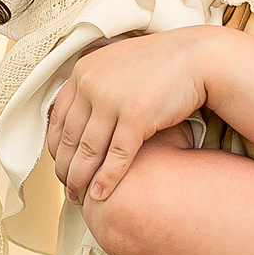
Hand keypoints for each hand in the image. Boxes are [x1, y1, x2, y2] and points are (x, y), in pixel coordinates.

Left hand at [46, 27, 217, 204]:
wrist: (198, 57)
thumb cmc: (160, 66)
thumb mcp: (116, 66)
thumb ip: (94, 86)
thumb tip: (74, 116)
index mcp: (83, 70)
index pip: (57, 117)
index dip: (55, 148)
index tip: (58, 165)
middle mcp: (92, 82)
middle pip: (69, 137)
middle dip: (65, 168)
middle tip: (67, 189)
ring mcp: (112, 98)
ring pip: (88, 150)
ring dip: (81, 178)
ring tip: (79, 196)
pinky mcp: (136, 115)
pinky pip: (116, 155)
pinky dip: (107, 178)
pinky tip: (101, 194)